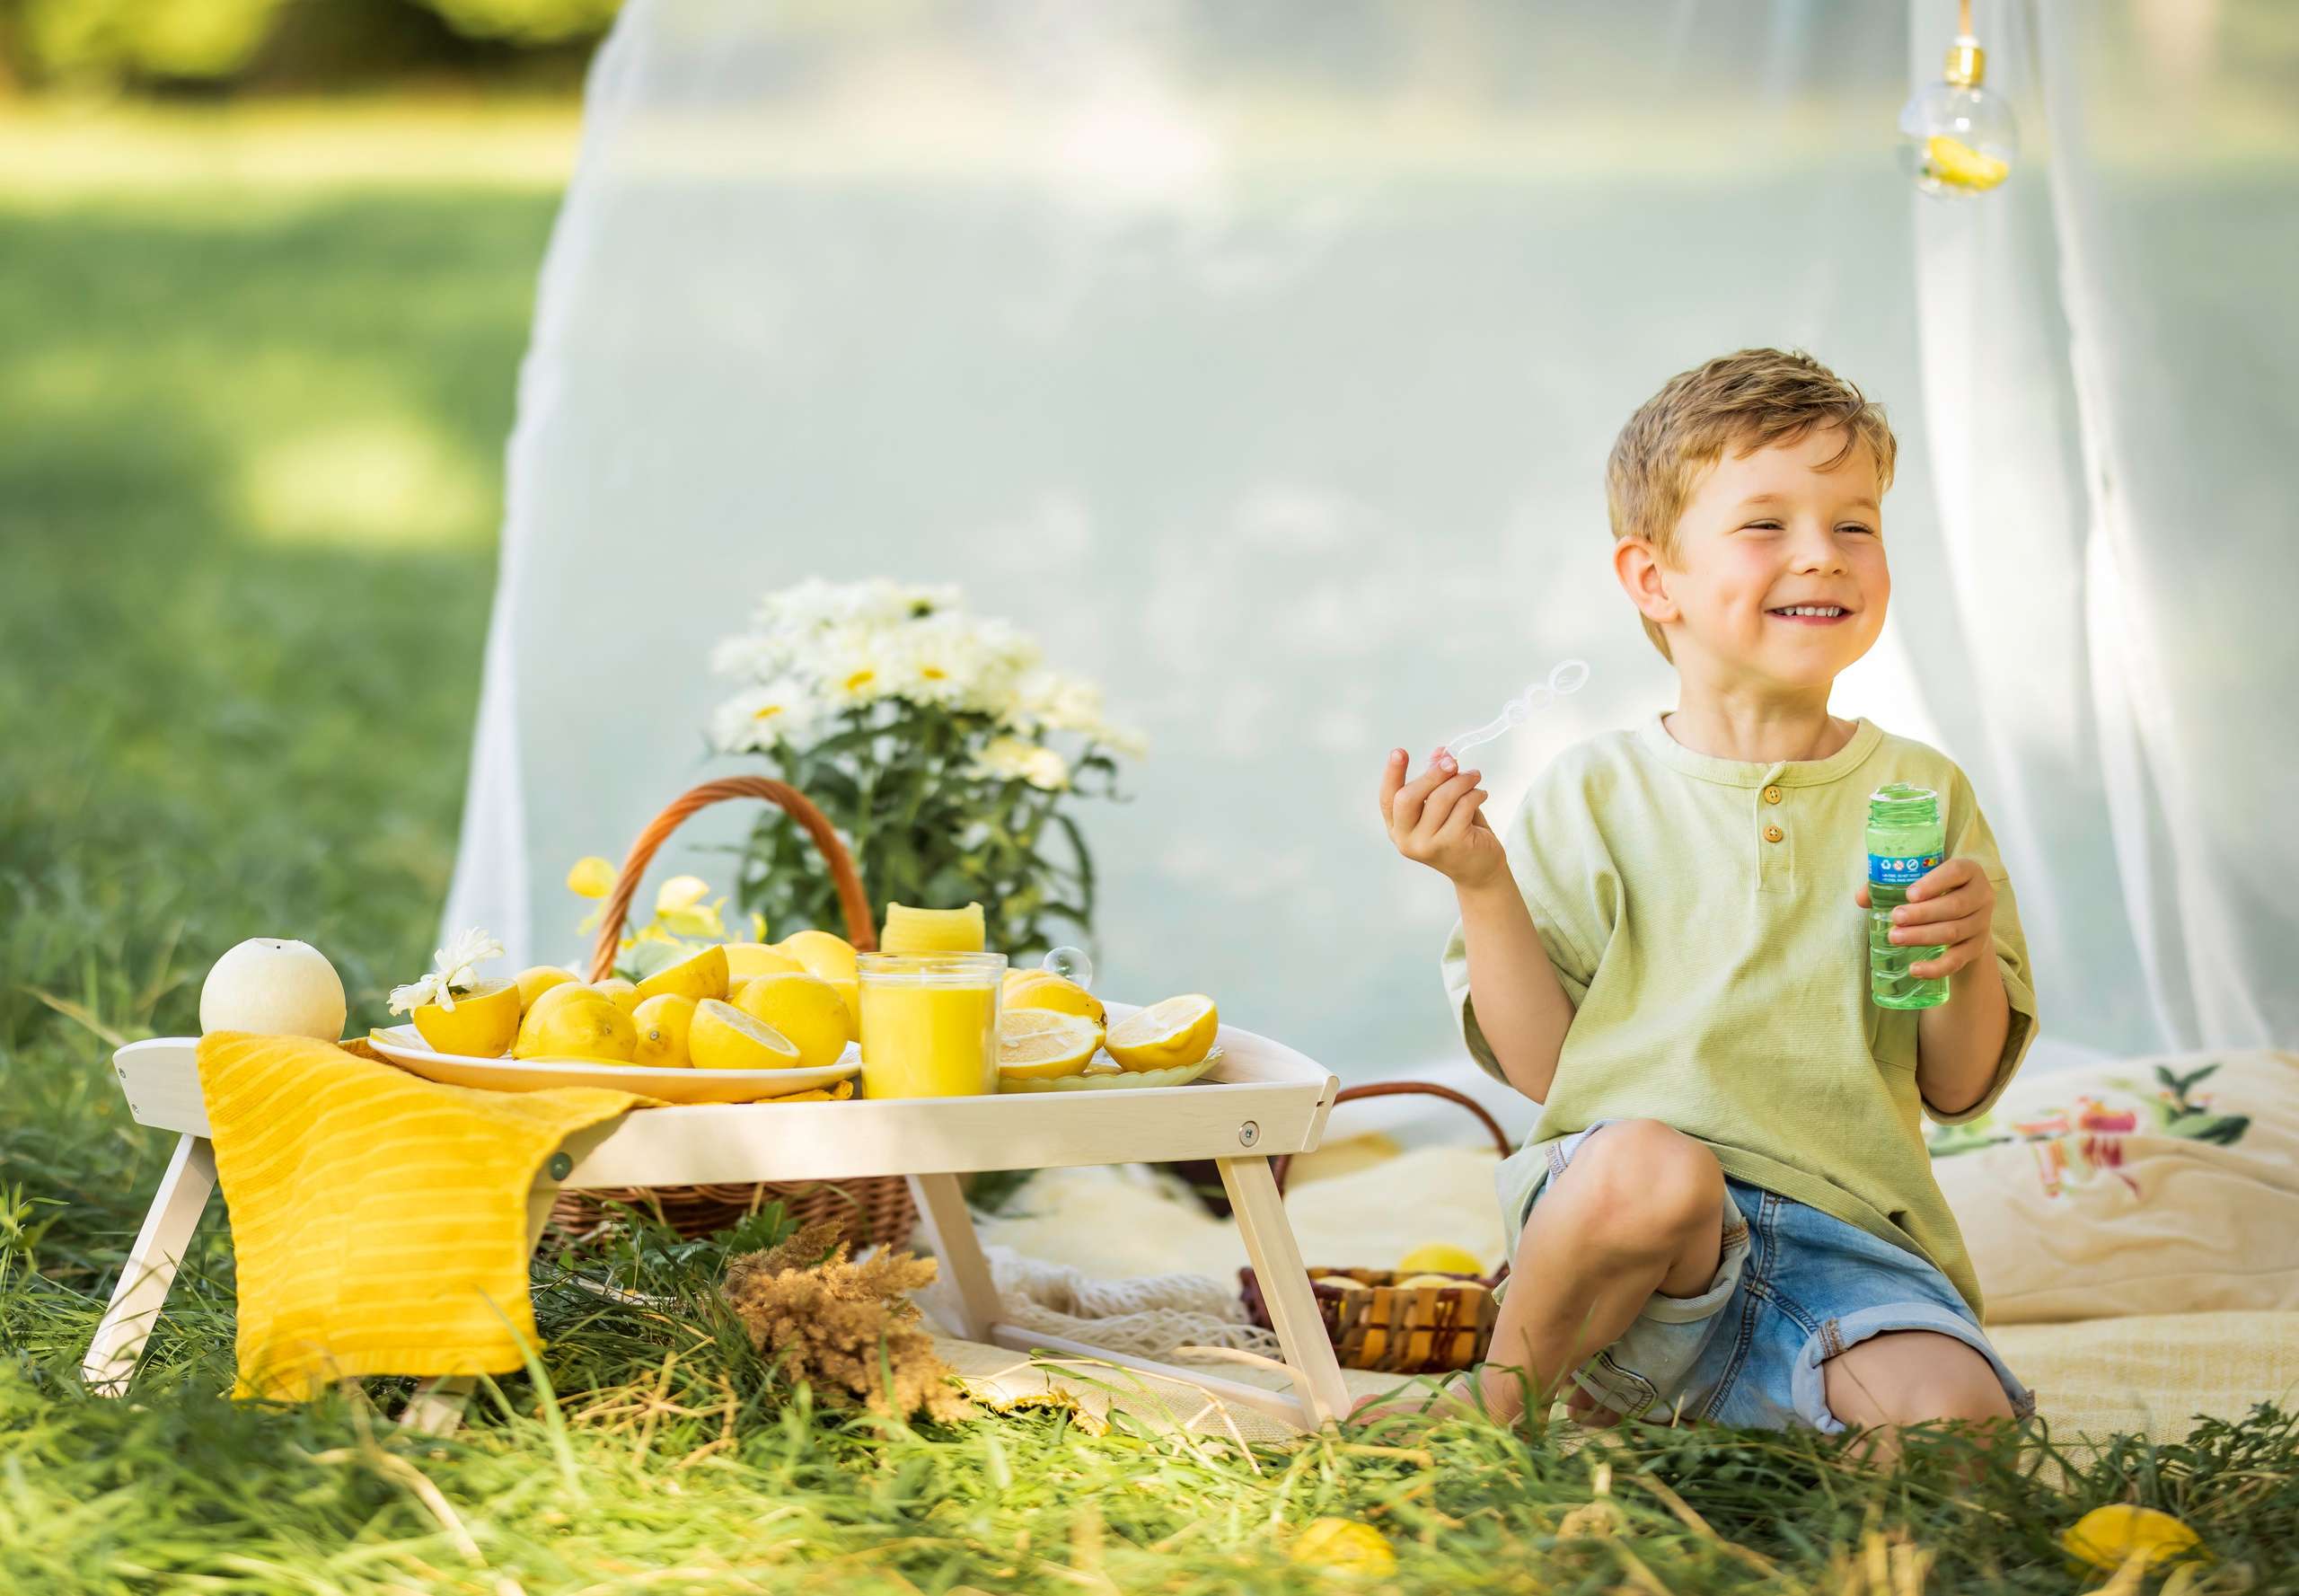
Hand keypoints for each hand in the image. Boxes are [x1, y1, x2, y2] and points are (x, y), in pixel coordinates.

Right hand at [1379, 747, 1507, 891]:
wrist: (1480, 871)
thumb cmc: (1458, 833)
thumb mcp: (1443, 805)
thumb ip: (1438, 780)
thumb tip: (1441, 753)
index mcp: (1398, 827)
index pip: (1388, 798)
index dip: (1392, 773)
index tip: (1399, 751)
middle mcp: (1406, 839)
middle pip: (1409, 796)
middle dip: (1432, 773)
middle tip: (1452, 762)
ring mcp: (1427, 844)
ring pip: (1440, 798)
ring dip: (1461, 780)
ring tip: (1474, 776)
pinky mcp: (1451, 844)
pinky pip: (1463, 806)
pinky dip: (1475, 793)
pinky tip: (1481, 794)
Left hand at [1853, 857, 1996, 980]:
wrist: (1965, 916)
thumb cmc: (1935, 892)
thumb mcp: (1920, 882)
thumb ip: (1890, 885)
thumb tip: (1861, 898)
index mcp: (1968, 871)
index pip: (1957, 871)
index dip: (1934, 882)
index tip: (1909, 894)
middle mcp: (1981, 896)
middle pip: (1955, 906)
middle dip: (1922, 914)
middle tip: (1895, 918)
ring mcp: (1981, 924)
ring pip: (1954, 932)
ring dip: (1923, 936)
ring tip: (1895, 938)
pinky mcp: (1976, 948)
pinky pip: (1957, 960)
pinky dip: (1936, 967)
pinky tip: (1914, 969)